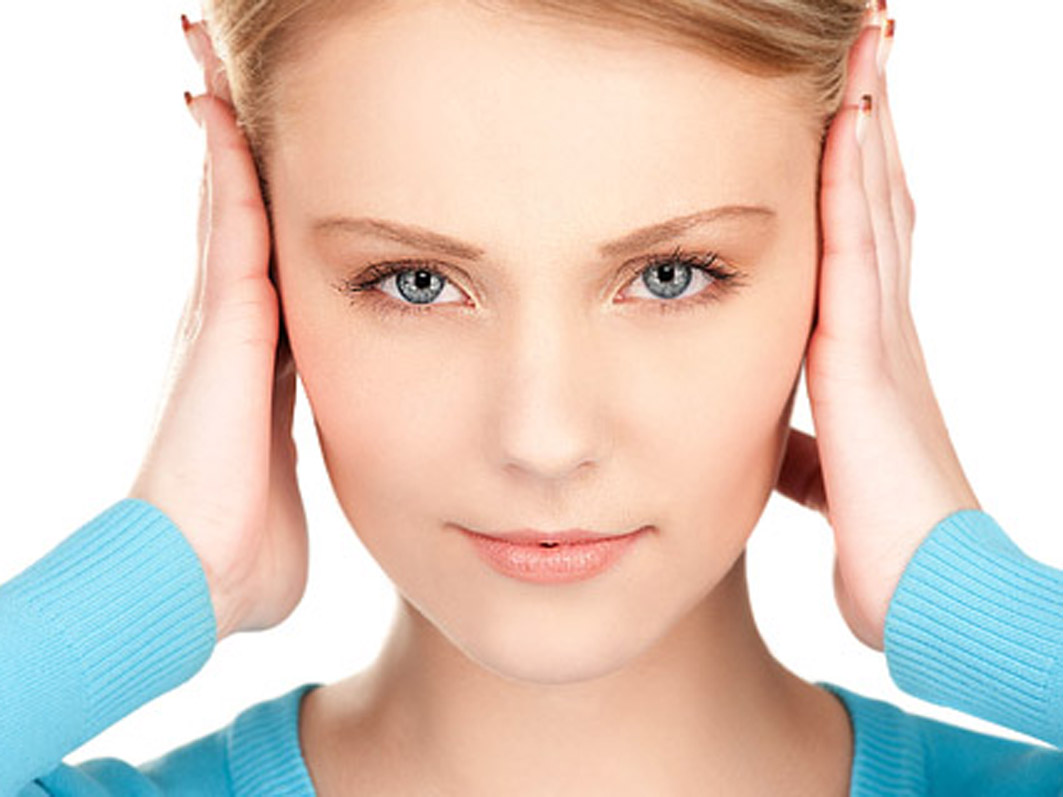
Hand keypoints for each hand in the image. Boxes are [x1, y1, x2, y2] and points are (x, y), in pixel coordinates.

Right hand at [129, 17, 307, 641]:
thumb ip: (299, 461)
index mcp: (256, 363)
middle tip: (218, 74)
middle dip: (231, 148)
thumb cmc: (242, 549)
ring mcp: (219, 320)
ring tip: (209, 59)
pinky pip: (230, 221)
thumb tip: (325, 481)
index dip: (263, 208)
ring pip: (224, 201)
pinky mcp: (223, 322)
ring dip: (222, 133)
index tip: (270, 159)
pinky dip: (227, 161)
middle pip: (234, 215)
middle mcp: (231, 329)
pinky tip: (223, 104)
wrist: (197, 580)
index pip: (264, 264)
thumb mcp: (284, 483)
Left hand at [775, 15, 979, 650]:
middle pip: (874, 197)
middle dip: (870, 115)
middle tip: (868, 36)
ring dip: (868, 120)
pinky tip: (848, 120)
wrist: (923, 595)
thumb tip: (774, 448)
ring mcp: (881, 336)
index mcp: (864, 350)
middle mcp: (880, 327)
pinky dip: (853, 183)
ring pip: (873, 203)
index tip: (841, 101)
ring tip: (868, 40)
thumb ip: (800, 449)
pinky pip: (858, 252)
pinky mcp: (869, 360)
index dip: (854, 167)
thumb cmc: (885, 540)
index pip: (860, 235)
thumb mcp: (824, 476)